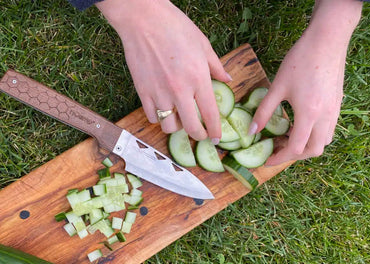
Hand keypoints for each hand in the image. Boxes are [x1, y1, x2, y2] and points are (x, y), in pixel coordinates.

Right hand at [96, 0, 230, 141]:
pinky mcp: (142, 91)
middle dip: (199, 135)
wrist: (143, 19)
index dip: (215, 131)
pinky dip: (159, 117)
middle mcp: (179, 90)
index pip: (210, 114)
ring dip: (176, 126)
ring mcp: (159, 93)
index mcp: (198, 78)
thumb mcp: (202, 44)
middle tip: (201, 134)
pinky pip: (152, 116)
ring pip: (169, 126)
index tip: (216, 138)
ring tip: (179, 117)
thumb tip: (228, 79)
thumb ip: (216, 66)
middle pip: (191, 127)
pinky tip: (162, 108)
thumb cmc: (175, 27)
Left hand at [249, 0, 362, 165]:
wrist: (326, 41)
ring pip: (323, 142)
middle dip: (294, 155)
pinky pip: (328, 130)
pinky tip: (299, 124)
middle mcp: (325, 117)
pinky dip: (314, 135)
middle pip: (313, 151)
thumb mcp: (277, 87)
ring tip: (286, 137)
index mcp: (309, 114)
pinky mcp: (337, 105)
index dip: (279, 158)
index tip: (267, 160)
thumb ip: (264, 111)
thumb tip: (252, 131)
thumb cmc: (300, 61)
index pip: (295, 148)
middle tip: (276, 150)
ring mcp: (334, 112)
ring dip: (305, 146)